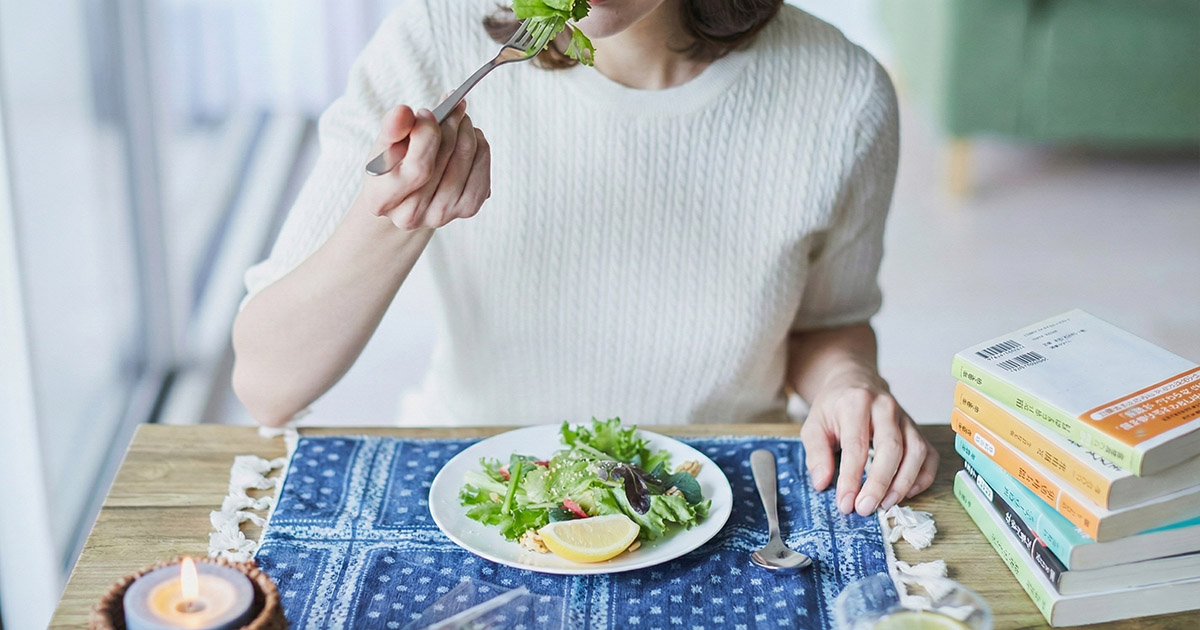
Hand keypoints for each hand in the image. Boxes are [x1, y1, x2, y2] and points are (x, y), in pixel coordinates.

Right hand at [359, 101, 490, 229]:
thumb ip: (391, 127)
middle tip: (452, 107)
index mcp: (381, 200)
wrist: (407, 197)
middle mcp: (411, 215)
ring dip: (467, 130)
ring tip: (459, 120)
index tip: (426, 112)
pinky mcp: (467, 209)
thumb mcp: (383, 145)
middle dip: (450, 124)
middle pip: (445, 158)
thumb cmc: (392, 166)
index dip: (427, 134)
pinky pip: (482, 167)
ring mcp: (441, 215)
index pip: (417, 167)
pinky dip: (480, 146)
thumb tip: (404, 113)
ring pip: (467, 157)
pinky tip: (470, 139)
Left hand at [800, 369, 937, 515]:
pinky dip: (922, 478)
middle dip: (879, 483)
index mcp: (856, 403)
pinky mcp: (917, 430)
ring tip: (885, 505)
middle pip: (891, 448)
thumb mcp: (813, 424)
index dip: (852, 478)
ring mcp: (906, 418)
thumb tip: (822, 483)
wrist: (855, 382)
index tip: (845, 503)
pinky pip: (929, 456)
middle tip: (866, 508)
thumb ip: (816, 453)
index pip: (857, 445)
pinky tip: (906, 493)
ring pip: (916, 452)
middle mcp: (886, 407)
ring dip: (903, 483)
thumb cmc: (834, 407)